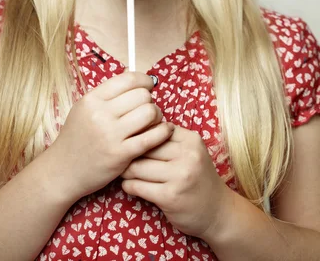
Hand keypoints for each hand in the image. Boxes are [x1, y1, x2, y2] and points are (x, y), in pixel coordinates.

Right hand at [50, 71, 174, 202]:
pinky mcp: (121, 155)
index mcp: (92, 99)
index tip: (148, 86)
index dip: (144, 80)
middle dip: (150, 100)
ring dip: (157, 115)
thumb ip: (108, 96)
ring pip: (149, 112)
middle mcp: (101, 114)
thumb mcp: (84, 109)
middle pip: (142, 95)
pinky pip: (151, 137)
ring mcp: (111, 135)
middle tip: (147, 108)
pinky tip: (164, 131)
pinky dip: (163, 131)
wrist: (63, 170)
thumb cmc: (77, 138)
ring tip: (153, 121)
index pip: (128, 79)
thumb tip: (139, 83)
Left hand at [120, 125, 232, 239]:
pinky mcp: (170, 196)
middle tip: (121, 158)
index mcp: (191, 140)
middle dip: (130, 153)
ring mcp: (179, 176)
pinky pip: (137, 186)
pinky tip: (129, 186)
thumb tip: (137, 128)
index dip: (140, 136)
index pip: (155, 129)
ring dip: (126, 171)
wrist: (219, 212)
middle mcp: (187, 155)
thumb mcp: (192, 152)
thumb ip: (170, 139)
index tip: (131, 142)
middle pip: (144, 147)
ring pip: (137, 167)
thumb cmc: (198, 178)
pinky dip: (129, 186)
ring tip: (124, 172)